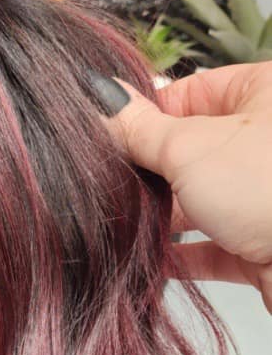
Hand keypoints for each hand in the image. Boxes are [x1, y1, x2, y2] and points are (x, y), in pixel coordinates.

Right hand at [92, 63, 271, 312]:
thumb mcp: (188, 148)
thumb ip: (139, 128)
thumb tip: (100, 97)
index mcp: (264, 94)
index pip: (186, 94)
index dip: (143, 118)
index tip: (106, 140)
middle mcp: (267, 142)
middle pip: (188, 151)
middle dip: (149, 173)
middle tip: (111, 185)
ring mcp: (267, 194)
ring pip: (199, 200)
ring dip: (162, 216)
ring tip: (124, 224)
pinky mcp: (264, 243)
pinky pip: (211, 246)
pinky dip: (180, 255)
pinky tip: (150, 260)